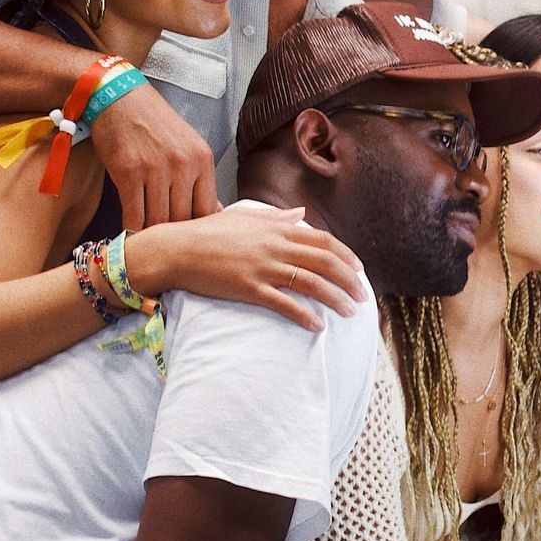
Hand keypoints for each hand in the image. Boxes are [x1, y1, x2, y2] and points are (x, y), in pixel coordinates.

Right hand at [88, 83, 219, 229]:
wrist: (119, 97)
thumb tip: (210, 213)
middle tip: (165, 246)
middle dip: (173, 235)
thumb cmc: (152, 123)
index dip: (197, 230)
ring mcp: (156, 169)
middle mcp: (183, 165)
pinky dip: (131, 229)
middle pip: (183, 219)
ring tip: (147, 243)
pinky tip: (130, 232)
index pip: (207, 210)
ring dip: (151, 234)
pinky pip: (134, 215)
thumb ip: (197, 178)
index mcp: (202, 159)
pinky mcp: (129, 172)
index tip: (188, 239)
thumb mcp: (187, 145)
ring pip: (159, 221)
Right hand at [135, 204, 367, 331]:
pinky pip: (284, 304)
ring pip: (310, 283)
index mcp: (277, 229)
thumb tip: (301, 215)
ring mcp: (263, 268)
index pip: (323, 241)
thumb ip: (277, 217)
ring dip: (335, 298)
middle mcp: (275, 246)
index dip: (346, 256)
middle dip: (349, 280)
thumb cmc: (208, 232)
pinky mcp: (249, 288)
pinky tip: (318, 326)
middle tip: (363, 296)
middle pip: (324, 262)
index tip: (359, 270)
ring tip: (349, 312)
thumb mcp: (245, 218)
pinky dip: (304, 315)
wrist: (177, 249)